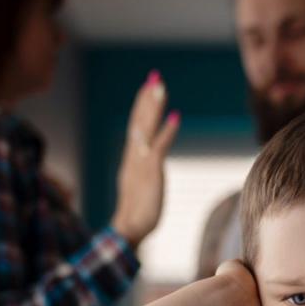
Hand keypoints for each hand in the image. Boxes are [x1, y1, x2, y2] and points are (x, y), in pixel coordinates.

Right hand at [112, 70, 179, 248]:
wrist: (129, 229)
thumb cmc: (137, 211)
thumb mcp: (140, 184)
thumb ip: (142, 170)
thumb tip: (149, 162)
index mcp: (130, 158)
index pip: (135, 125)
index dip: (141, 105)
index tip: (148, 87)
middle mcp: (133, 156)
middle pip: (138, 120)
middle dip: (146, 98)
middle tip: (154, 76)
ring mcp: (140, 163)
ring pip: (146, 128)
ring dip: (153, 106)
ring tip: (160, 86)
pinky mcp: (150, 172)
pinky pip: (159, 147)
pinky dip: (167, 131)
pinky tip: (175, 116)